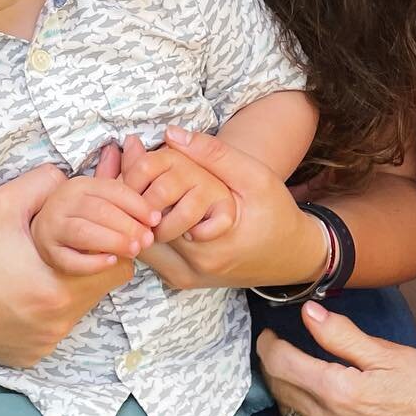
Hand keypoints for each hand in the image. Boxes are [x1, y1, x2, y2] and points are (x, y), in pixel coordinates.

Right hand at [0, 157, 136, 367]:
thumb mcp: (3, 202)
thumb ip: (49, 183)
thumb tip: (81, 177)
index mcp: (55, 289)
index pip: (120, 266)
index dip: (115, 241)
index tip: (101, 228)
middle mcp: (54, 324)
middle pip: (103, 288)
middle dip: (97, 260)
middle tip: (73, 242)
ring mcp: (42, 343)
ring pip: (81, 308)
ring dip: (73, 283)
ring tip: (43, 262)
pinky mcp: (29, 355)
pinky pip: (55, 326)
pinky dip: (48, 306)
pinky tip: (23, 289)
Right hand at [31, 161, 160, 275]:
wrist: (49, 232)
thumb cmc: (85, 212)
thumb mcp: (102, 192)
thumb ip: (121, 171)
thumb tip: (134, 141)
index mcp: (79, 185)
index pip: (111, 190)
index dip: (137, 204)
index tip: (156, 218)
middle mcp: (62, 203)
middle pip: (98, 211)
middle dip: (128, 225)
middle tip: (148, 239)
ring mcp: (52, 228)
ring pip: (83, 233)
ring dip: (112, 241)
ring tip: (134, 250)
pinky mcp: (50, 253)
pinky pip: (70, 259)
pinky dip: (92, 262)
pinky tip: (111, 261)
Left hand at [134, 127, 327, 292]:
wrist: (292, 255)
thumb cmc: (277, 213)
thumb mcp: (254, 177)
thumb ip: (213, 154)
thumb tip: (171, 134)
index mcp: (206, 245)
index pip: (148, 210)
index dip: (133, 178)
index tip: (133, 153)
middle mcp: (189, 269)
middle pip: (137, 229)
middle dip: (128, 196)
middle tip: (123, 165)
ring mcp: (183, 279)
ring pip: (139, 244)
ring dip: (134, 214)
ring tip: (136, 184)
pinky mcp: (182, 281)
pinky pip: (150, 254)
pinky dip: (144, 228)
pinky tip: (150, 205)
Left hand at [257, 300, 415, 415]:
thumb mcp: (386, 351)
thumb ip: (340, 334)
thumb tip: (308, 313)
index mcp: (339, 393)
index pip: (281, 367)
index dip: (268, 346)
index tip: (268, 333)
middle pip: (281, 392)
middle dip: (272, 366)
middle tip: (274, 345)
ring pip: (292, 415)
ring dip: (285, 390)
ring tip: (290, 367)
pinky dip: (304, 412)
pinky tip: (315, 396)